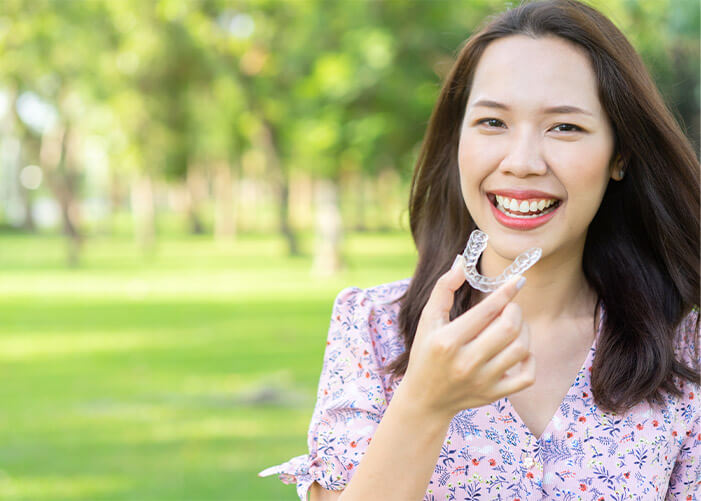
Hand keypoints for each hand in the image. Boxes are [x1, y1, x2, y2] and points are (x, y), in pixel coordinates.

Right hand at [400, 255, 534, 419]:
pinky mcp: (494, 394)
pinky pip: (527, 376)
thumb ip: (443, 288)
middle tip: (509, 307)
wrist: (425, 399)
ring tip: (512, 326)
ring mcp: (482, 381)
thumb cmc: (426, 353)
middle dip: (515, 310)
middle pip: (509, 328)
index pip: (486, 311)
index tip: (518, 280)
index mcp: (447, 341)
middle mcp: (466, 362)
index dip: (506, 292)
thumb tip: (462, 262)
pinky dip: (529, 359)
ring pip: (521, 349)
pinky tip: (518, 351)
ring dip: (523, 330)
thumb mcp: (427, 320)